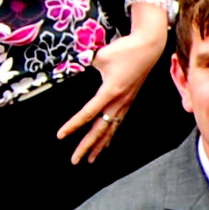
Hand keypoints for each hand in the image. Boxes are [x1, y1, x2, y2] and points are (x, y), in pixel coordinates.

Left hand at [56, 6, 166, 163]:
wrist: (148, 48)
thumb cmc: (124, 50)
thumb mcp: (100, 56)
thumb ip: (87, 66)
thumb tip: (80, 70)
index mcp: (110, 92)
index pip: (88, 114)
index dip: (73, 126)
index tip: (61, 136)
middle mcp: (118, 103)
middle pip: (100, 131)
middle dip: (87, 147)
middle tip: (75, 161)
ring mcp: (124, 104)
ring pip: (110, 131)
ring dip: (99, 146)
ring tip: (90, 159)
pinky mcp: (127, 101)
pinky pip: (117, 123)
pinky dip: (109, 136)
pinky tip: (105, 143)